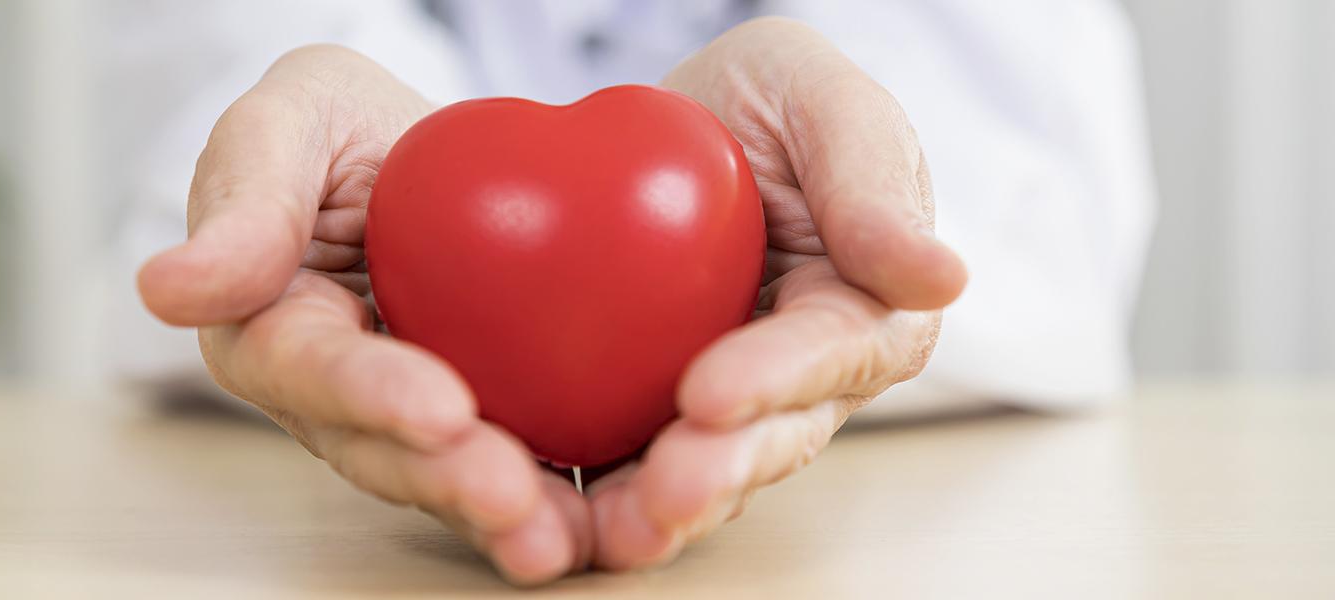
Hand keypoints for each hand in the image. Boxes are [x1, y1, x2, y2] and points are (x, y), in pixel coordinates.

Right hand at [136, 45, 590, 584]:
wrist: (428, 154)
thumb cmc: (343, 129)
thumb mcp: (293, 118)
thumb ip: (244, 194)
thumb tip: (168, 288)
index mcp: (273, 325)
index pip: (314, 368)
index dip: (370, 393)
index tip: (437, 408)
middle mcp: (338, 393)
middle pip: (383, 450)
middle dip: (445, 479)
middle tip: (509, 493)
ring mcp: (412, 416)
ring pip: (449, 478)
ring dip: (503, 514)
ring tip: (559, 535)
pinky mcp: (487, 421)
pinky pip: (522, 463)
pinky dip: (564, 497)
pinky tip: (610, 518)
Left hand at [587, 18, 968, 569]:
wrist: (671, 126)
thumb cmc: (763, 97)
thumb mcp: (812, 93)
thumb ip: (870, 175)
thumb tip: (942, 276)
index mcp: (864, 302)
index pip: (831, 349)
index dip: (775, 378)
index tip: (709, 393)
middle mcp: (805, 372)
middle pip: (774, 434)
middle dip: (721, 468)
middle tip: (665, 488)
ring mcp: (734, 400)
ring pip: (709, 468)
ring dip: (666, 508)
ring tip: (618, 529)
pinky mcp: (658, 412)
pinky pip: (634, 459)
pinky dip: (604, 495)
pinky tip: (565, 515)